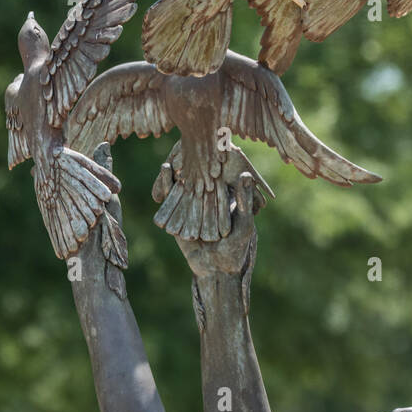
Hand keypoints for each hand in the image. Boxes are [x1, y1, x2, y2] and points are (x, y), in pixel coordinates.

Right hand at [156, 153, 258, 279]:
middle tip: (185, 141)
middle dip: (190, 157)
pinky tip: (166, 172)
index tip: (209, 140)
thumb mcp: (243, 224)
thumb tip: (245, 176)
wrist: (217, 271)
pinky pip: (170, 194)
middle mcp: (207, 195)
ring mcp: (191, 202)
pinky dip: (166, 183)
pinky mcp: (178, 213)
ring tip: (173, 158)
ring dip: (177, 167)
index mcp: (225, 194)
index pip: (219, 169)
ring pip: (182, 180)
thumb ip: (244, 201)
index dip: (214, 154)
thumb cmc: (236, 248)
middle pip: (198, 171)